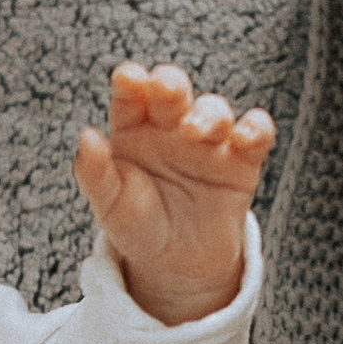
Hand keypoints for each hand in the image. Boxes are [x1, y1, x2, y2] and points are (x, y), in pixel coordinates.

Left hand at [73, 64, 273, 325]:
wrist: (176, 265)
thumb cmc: (137, 226)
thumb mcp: (109, 205)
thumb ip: (94, 172)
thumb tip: (86, 136)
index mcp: (133, 128)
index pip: (132, 94)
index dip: (131, 80)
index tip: (127, 79)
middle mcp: (171, 127)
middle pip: (173, 90)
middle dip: (171, 83)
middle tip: (166, 92)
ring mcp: (208, 141)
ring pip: (213, 109)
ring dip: (208, 113)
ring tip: (195, 133)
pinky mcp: (241, 160)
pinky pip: (256, 133)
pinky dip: (256, 129)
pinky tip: (244, 138)